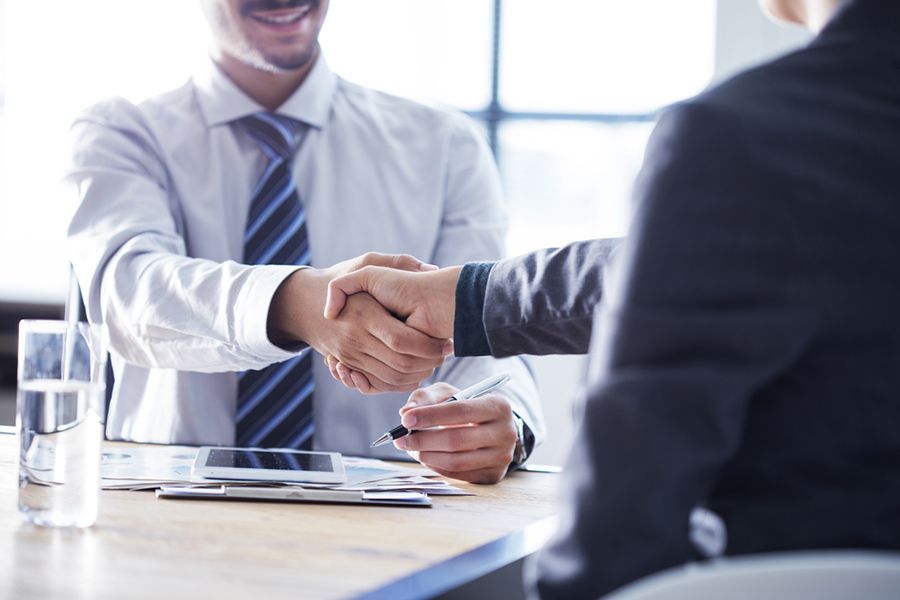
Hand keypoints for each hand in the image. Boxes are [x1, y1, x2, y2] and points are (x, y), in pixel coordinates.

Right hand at [268, 253, 452, 392]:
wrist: (305, 303)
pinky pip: (376, 385)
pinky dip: (398, 384)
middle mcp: (356, 340)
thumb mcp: (367, 263)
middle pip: (400, 364)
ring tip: (435, 362)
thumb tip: (430, 268)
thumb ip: (399, 262)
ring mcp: (350, 356)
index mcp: (365, 315)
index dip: (428, 346)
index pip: (402, 341)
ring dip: (418, 374)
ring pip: (391, 379)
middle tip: (445, 355)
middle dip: (428, 363)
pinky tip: (415, 371)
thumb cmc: (342, 277)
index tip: (446, 342)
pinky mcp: (349, 366)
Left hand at [392, 382, 517, 483]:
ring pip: (457, 461)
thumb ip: (426, 398)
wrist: (493, 428)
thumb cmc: (467, 408)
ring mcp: (502, 456)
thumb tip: (406, 412)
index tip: (406, 419)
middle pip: (457, 439)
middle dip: (423, 439)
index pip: (460, 411)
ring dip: (427, 456)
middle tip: (401, 439)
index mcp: (498, 405)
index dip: (430, 416)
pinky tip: (426, 457)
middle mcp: (505, 432)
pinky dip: (437, 466)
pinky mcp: (493, 475)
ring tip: (411, 448)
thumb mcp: (449, 393)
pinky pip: (459, 474)